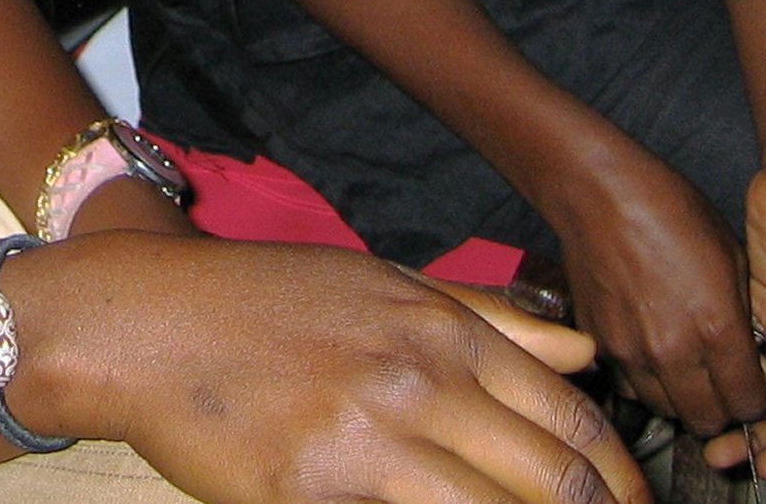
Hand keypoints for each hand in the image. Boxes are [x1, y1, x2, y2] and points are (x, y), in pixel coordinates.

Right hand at [23, 235, 647, 503]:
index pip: (572, 417)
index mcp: (437, 324)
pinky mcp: (319, 490)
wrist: (145, 321)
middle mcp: (418, 375)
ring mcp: (370, 435)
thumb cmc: (260, 302)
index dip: (620, 482)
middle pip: (558, 478)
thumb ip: (484, 318)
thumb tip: (584, 354)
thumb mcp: (376, 282)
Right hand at [545, 133, 765, 437]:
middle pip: (708, 422)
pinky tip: (652, 353)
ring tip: (688, 370)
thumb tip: (752, 351)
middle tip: (725, 384)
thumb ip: (744, 314)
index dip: (763, 403)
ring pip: (667, 411)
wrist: (596, 189)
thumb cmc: (668, 208)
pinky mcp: (599, 342)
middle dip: (724, 410)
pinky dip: (644, 382)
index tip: (761, 389)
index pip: (751, 406)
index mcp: (717, 329)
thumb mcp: (731, 254)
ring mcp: (631, 351)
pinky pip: (629, 385)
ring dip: (683, 399)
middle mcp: (673, 352)